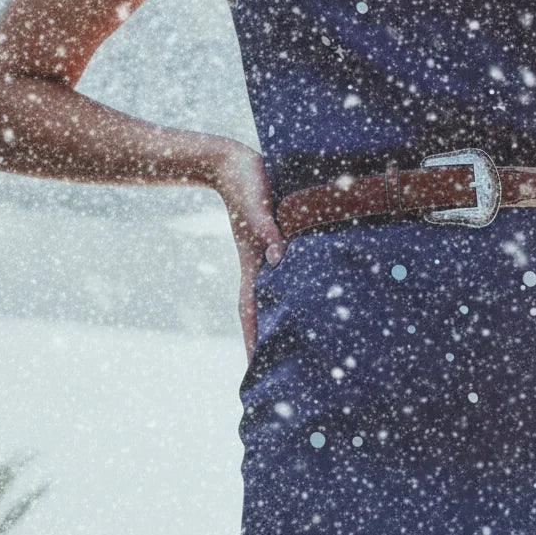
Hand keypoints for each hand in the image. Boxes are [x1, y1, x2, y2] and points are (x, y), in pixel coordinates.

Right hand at [211, 142, 286, 368]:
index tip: (253, 368)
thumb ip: (267, 229)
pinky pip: (288, 271)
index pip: (252, 310)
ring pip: (276, 294)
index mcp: (254, 263)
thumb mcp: (256, 205)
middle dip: (268, 340)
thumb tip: (278, 256)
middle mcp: (261, 263)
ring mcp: (268, 254)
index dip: (253, 340)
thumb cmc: (244, 183)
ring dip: (281, 317)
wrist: (232, 163)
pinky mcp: (277, 239)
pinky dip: (293, 288)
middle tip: (279, 371)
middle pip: (264, 311)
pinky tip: (304, 297)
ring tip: (294, 343)